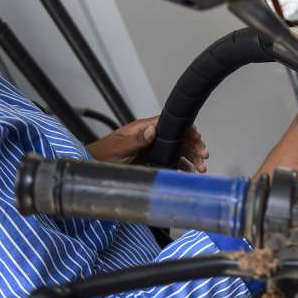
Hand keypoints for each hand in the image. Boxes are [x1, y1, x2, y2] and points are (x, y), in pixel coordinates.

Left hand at [87, 116, 208, 171]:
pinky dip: (182, 168)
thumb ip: (136, 139)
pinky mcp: (154, 163)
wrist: (94, 169)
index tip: (197, 137)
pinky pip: (172, 164)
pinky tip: (188, 173)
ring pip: (179, 152)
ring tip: (200, 169)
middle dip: (194, 147)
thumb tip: (153, 129)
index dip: (187, 129)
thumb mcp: (119, 146)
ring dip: (191, 159)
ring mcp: (154, 151)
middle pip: (179, 139)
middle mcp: (152, 138)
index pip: (171, 124)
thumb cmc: (103, 154)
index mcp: (144, 129)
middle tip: (203, 157)